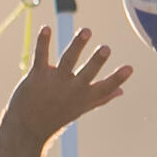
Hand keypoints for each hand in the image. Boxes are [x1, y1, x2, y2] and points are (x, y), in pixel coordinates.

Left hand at [5, 20, 133, 146]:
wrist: (27, 128)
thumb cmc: (57, 116)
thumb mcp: (82, 108)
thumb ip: (101, 97)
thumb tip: (121, 91)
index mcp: (84, 97)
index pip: (104, 88)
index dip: (117, 78)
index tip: (129, 68)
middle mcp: (71, 89)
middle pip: (86, 73)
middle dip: (96, 61)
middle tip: (106, 48)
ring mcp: (54, 81)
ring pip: (67, 60)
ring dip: (77, 45)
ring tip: (86, 31)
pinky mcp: (37, 75)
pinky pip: (41, 56)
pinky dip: (43, 41)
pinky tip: (46, 28)